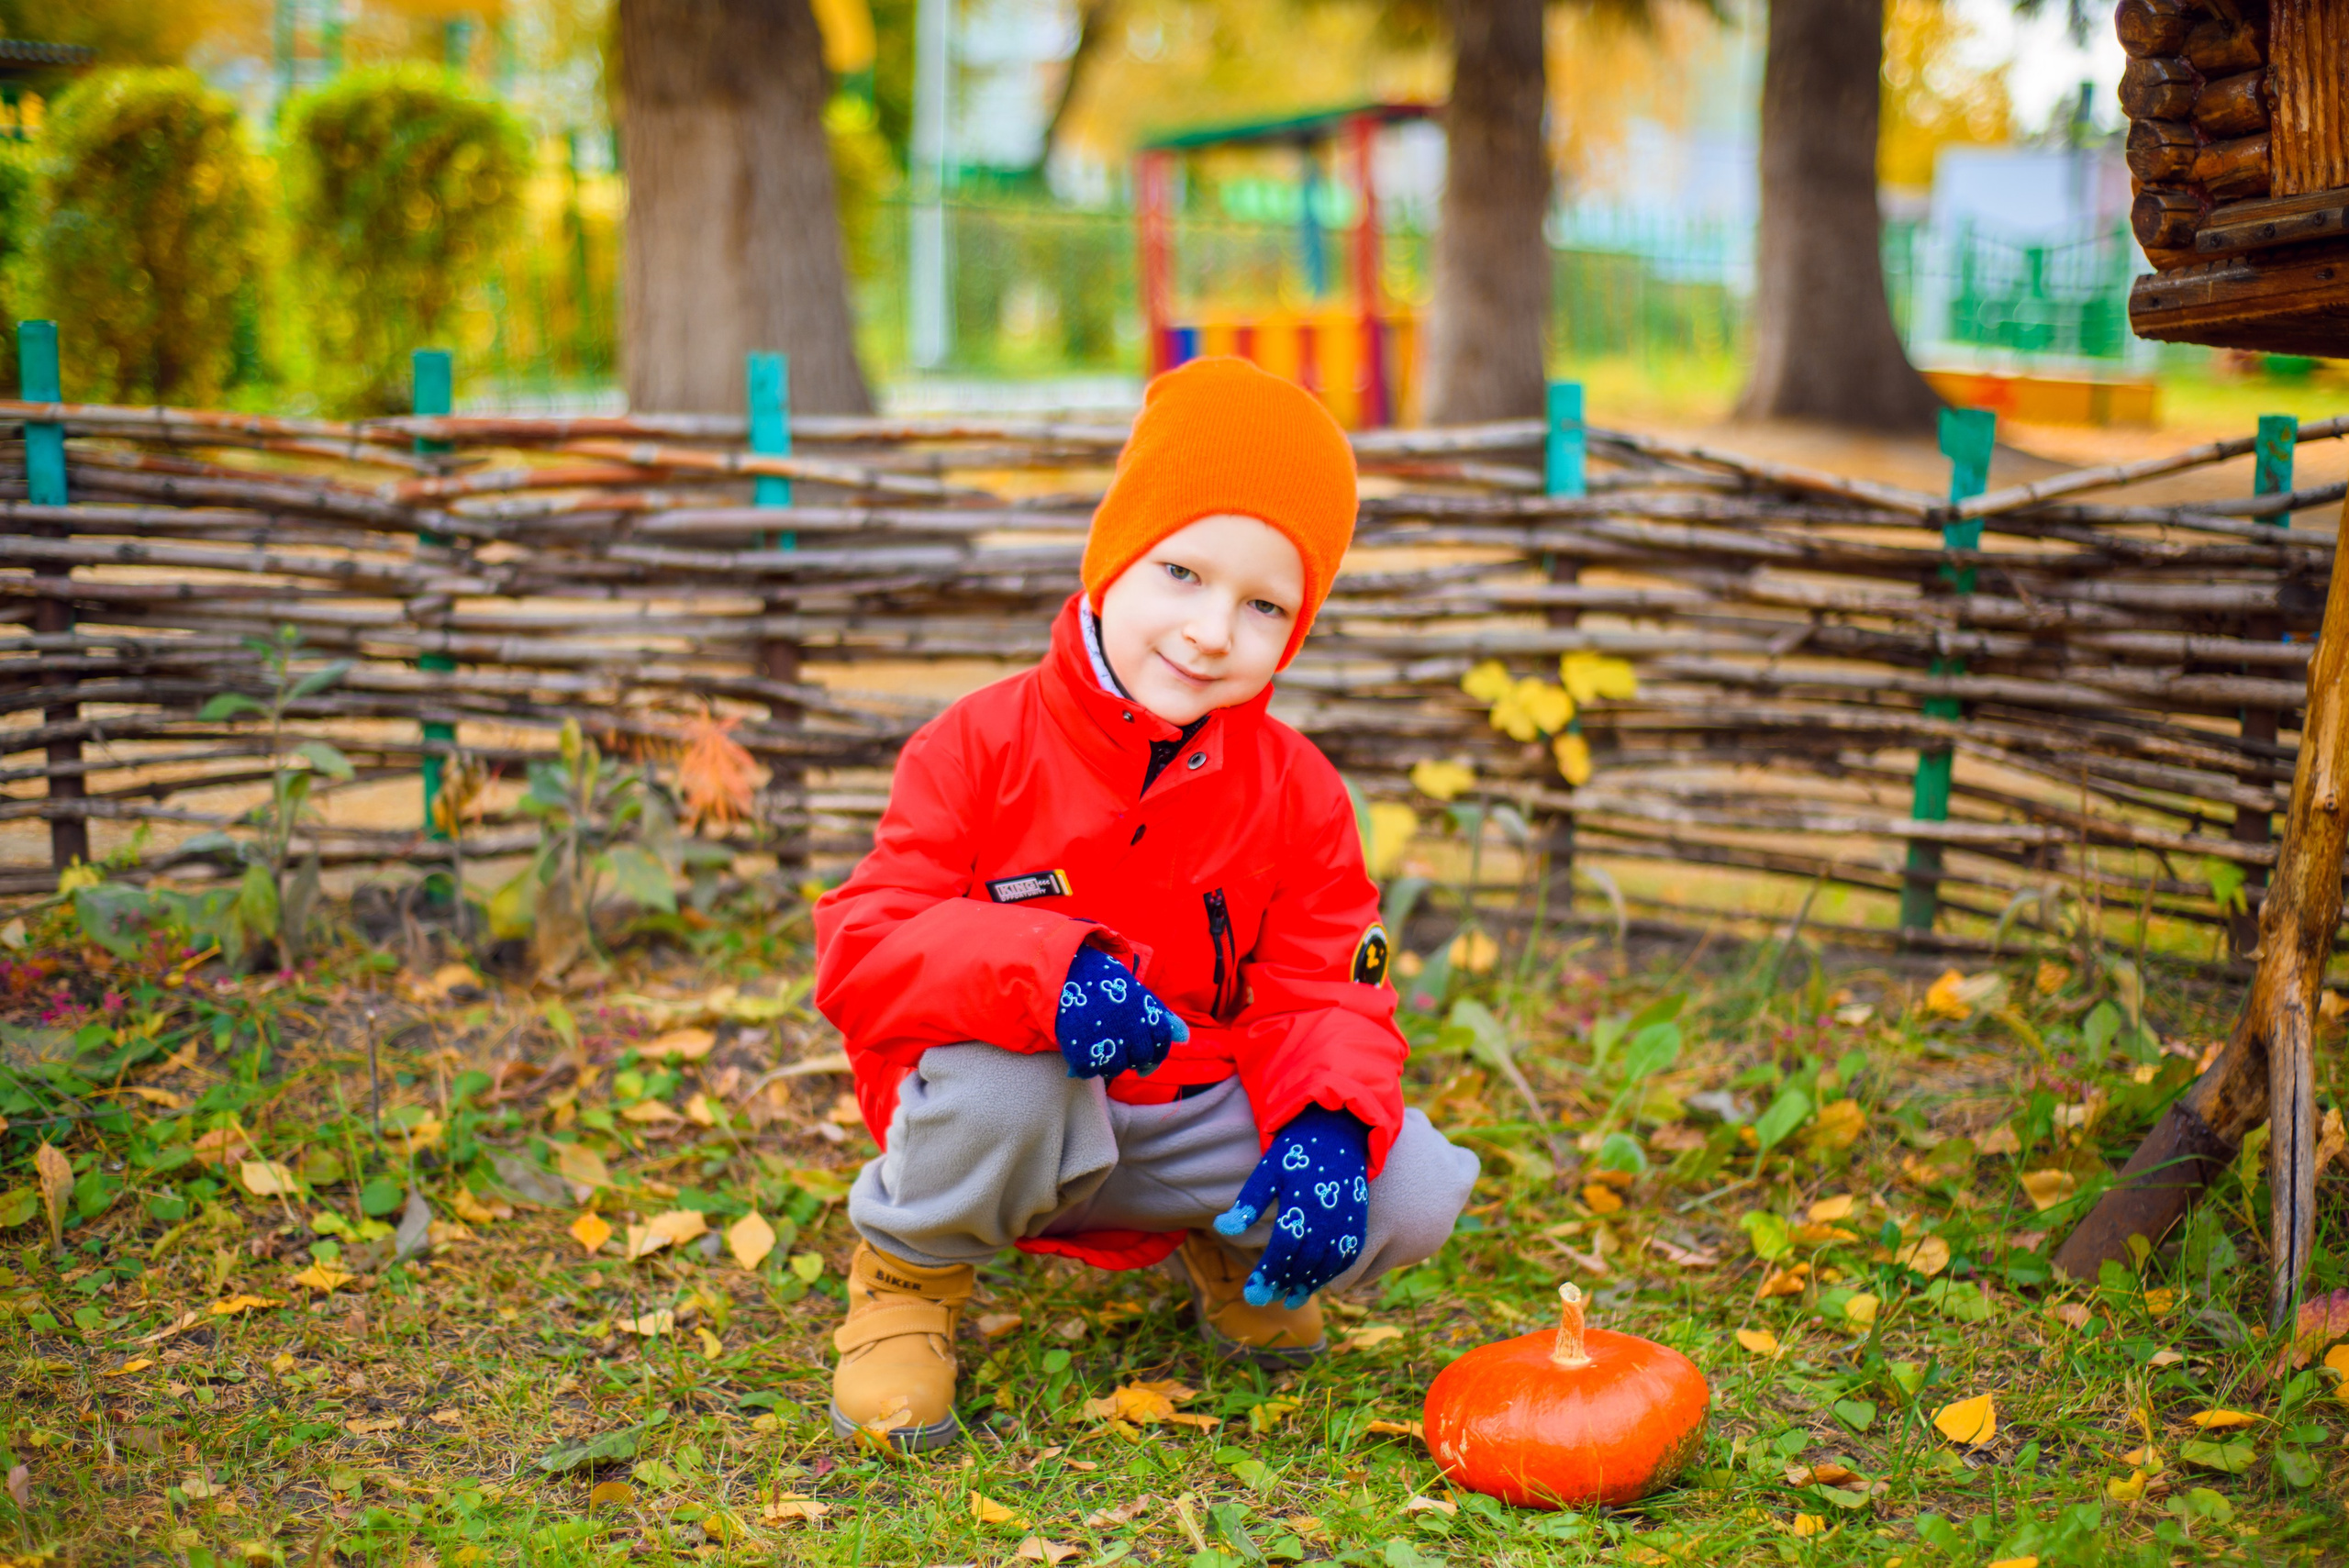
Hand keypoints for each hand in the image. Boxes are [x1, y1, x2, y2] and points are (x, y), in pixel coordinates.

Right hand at [1055, 945, 1187, 1079]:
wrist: (1069, 972)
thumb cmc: (1108, 985)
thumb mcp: (1139, 996)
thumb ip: (1163, 1018)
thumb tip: (1185, 1039)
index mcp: (1147, 1015)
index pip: (1161, 1045)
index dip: (1155, 1054)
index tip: (1145, 1057)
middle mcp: (1132, 1030)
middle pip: (1141, 1059)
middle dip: (1133, 1058)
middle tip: (1118, 1047)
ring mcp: (1107, 1041)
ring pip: (1116, 1069)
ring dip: (1108, 1063)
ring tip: (1098, 1046)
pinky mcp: (1082, 1050)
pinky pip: (1089, 1071)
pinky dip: (1085, 1065)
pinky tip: (1081, 1050)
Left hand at [1213, 1104, 1369, 1307]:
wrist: (1338, 1132)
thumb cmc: (1296, 1153)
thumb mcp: (1268, 1170)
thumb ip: (1249, 1201)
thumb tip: (1223, 1227)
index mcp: (1302, 1202)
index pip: (1282, 1247)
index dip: (1267, 1273)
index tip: (1252, 1293)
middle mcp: (1327, 1215)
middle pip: (1305, 1261)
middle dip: (1285, 1284)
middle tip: (1267, 1300)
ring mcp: (1347, 1219)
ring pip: (1328, 1263)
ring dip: (1310, 1285)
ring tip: (1291, 1300)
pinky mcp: (1358, 1220)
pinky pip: (1348, 1254)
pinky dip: (1334, 1273)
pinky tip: (1319, 1283)